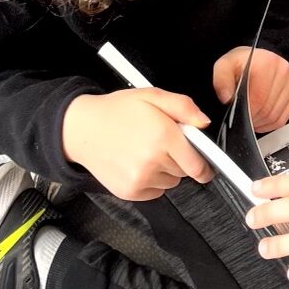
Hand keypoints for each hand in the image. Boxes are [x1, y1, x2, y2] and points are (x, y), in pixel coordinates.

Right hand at [61, 89, 213, 200]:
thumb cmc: (116, 111)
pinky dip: (152, 179)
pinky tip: (137, 163)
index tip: (207, 165)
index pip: (198, 165)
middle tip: (161, 142)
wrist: (81, 129)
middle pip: (185, 171)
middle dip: (180, 158)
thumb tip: (203, 123)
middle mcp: (153, 161)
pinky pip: (155, 191)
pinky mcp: (130, 192)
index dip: (205, 165)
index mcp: (163, 136)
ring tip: (146, 151)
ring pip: (171, 182)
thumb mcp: (152, 96)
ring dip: (166, 170)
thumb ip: (183, 107)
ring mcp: (140, 179)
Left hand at [213, 47, 288, 133]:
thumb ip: (221, 80)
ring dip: (261, 122)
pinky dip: (270, 123)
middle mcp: (283, 71)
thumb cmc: (241, 64)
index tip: (238, 115)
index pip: (259, 98)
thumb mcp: (224, 66)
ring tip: (251, 118)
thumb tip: (227, 97)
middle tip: (243, 118)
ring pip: (276, 116)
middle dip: (253, 119)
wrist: (254, 59)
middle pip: (268, 109)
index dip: (247, 112)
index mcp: (266, 63)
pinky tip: (261, 119)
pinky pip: (283, 118)